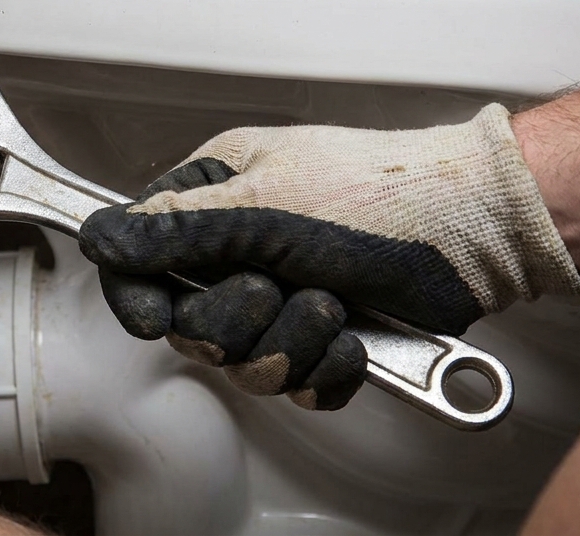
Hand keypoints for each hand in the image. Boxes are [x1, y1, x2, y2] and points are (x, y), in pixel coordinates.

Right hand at [78, 104, 579, 409]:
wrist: (479, 231)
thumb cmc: (384, 193)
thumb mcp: (266, 205)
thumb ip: (177, 230)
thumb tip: (100, 236)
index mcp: (217, 195)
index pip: (140, 253)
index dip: (136, 293)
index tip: (151, 317)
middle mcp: (243, 247)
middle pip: (188, 322)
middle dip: (237, 319)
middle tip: (275, 287)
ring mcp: (284, 296)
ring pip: (242, 362)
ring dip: (290, 341)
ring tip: (332, 304)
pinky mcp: (324, 340)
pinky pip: (296, 386)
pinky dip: (327, 371)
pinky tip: (354, 339)